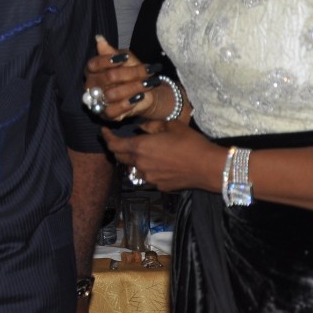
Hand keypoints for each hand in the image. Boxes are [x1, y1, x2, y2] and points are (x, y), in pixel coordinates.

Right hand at [84, 35, 168, 121]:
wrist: (144, 92)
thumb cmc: (131, 73)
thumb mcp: (126, 60)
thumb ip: (112, 52)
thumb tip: (99, 39)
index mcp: (91, 70)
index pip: (94, 64)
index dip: (109, 60)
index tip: (126, 58)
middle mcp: (90, 85)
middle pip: (108, 78)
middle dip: (131, 73)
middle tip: (148, 70)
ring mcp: (96, 101)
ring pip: (111, 94)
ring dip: (133, 88)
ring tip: (148, 83)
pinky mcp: (104, 114)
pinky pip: (112, 110)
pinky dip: (127, 104)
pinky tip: (139, 97)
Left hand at [101, 120, 225, 192]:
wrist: (208, 167)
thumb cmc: (190, 143)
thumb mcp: (170, 126)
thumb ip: (151, 126)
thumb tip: (140, 128)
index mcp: (140, 147)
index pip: (114, 144)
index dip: (106, 137)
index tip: (104, 131)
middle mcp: (140, 164)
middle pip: (120, 157)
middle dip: (117, 148)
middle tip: (120, 139)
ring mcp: (149, 178)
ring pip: (133, 168)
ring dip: (133, 159)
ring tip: (142, 151)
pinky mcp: (158, 186)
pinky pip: (146, 176)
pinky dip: (146, 168)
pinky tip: (158, 162)